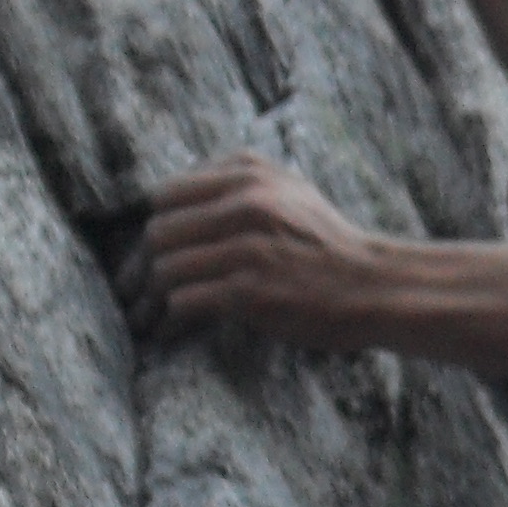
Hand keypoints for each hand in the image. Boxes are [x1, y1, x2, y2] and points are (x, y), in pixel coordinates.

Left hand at [121, 155, 380, 350]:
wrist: (377, 287)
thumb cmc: (332, 247)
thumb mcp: (291, 191)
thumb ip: (239, 183)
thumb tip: (176, 200)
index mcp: (248, 174)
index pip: (166, 195)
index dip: (152, 227)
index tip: (147, 255)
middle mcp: (244, 204)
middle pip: (159, 231)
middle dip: (138, 267)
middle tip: (130, 292)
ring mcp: (245, 247)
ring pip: (164, 268)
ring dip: (146, 300)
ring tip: (142, 319)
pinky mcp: (249, 291)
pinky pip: (183, 301)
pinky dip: (167, 320)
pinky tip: (166, 332)